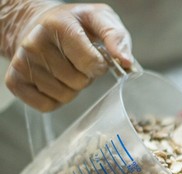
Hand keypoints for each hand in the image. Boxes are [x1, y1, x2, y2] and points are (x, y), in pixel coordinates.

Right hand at [3, 2, 131, 111]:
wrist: (38, 25)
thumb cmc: (75, 25)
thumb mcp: (100, 19)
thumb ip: (116, 37)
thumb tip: (126, 61)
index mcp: (58, 25)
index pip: (92, 64)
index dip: (99, 65)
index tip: (94, 56)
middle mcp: (35, 42)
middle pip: (78, 82)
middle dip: (84, 76)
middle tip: (76, 62)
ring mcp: (22, 62)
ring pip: (63, 96)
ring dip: (71, 88)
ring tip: (65, 69)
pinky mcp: (14, 80)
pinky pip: (46, 105)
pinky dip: (55, 99)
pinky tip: (53, 80)